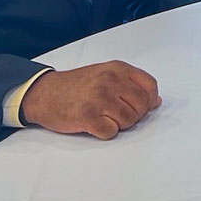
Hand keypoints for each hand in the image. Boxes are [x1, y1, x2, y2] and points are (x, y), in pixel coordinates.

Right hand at [20, 60, 161, 138]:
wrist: (44, 93)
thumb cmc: (77, 85)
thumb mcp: (105, 74)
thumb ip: (131, 84)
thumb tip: (156, 101)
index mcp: (117, 68)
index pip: (150, 86)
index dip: (150, 100)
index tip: (142, 106)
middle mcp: (110, 81)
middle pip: (141, 106)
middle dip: (134, 115)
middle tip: (119, 114)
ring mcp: (99, 99)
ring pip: (129, 120)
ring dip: (120, 124)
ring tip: (105, 117)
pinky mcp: (87, 117)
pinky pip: (111, 132)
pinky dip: (106, 132)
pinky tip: (95, 124)